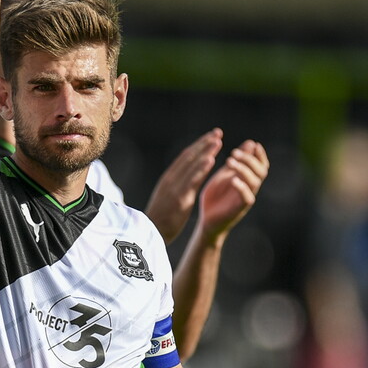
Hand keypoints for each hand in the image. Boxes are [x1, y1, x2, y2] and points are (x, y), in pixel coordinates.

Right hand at [144, 129, 222, 243]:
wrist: (150, 235)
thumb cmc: (159, 220)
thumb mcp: (168, 199)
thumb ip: (178, 187)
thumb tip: (188, 179)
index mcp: (168, 179)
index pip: (184, 158)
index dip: (198, 146)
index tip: (210, 138)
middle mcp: (170, 180)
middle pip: (189, 156)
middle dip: (204, 143)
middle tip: (218, 132)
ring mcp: (174, 188)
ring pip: (191, 165)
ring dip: (205, 151)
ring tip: (218, 140)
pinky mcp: (179, 198)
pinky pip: (192, 180)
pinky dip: (201, 168)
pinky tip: (212, 159)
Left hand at [197, 139, 268, 244]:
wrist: (206, 221)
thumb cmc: (215, 198)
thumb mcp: (224, 176)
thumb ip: (235, 163)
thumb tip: (250, 144)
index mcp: (247, 180)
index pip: (262, 165)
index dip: (260, 155)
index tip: (254, 144)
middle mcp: (250, 188)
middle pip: (261, 171)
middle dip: (250, 159)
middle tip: (234, 152)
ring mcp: (246, 198)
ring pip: (255, 182)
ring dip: (244, 169)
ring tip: (229, 161)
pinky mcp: (239, 209)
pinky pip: (247, 198)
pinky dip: (242, 187)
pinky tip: (233, 180)